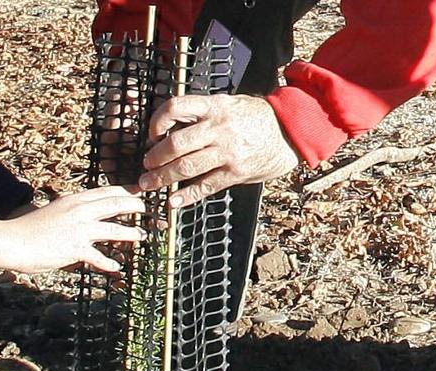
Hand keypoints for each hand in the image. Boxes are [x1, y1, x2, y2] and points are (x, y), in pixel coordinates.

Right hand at [0, 186, 144, 273]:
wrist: (12, 240)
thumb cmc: (28, 228)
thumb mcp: (53, 212)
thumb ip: (70, 213)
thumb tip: (82, 218)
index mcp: (73, 199)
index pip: (106, 190)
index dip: (125, 191)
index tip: (138, 193)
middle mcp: (79, 211)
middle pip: (116, 203)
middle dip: (135, 206)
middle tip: (147, 210)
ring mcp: (79, 230)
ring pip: (115, 229)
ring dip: (131, 234)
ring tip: (140, 237)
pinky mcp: (76, 249)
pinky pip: (100, 257)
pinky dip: (109, 263)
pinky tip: (117, 268)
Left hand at [138, 94, 299, 206]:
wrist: (289, 131)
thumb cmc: (255, 117)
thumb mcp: (229, 103)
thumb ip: (203, 113)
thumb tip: (171, 128)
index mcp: (214, 107)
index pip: (176, 107)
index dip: (158, 120)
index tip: (153, 133)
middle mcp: (219, 128)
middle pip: (176, 143)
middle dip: (155, 157)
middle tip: (146, 164)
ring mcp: (228, 152)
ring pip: (186, 167)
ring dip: (162, 178)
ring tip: (149, 183)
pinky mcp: (236, 172)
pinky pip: (206, 186)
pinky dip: (187, 196)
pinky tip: (174, 202)